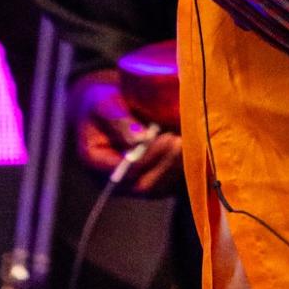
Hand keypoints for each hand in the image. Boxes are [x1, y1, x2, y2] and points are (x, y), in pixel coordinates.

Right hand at [70, 71, 183, 196]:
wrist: (110, 104)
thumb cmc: (103, 100)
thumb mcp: (104, 104)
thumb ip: (119, 121)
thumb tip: (140, 139)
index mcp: (96, 162)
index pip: (123, 172)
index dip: (146, 159)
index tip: (164, 138)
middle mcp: (114, 178)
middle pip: (143, 186)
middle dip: (165, 165)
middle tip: (179, 140)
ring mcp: (133, 181)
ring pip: (160, 188)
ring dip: (176, 166)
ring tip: (187, 141)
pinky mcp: (151, 177)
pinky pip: (169, 183)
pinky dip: (183, 168)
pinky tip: (192, 147)